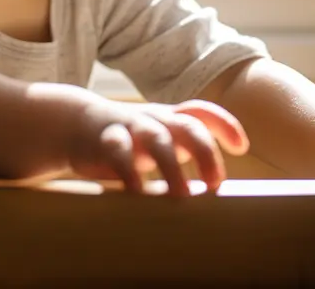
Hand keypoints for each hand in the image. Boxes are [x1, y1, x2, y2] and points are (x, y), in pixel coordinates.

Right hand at [66, 97, 248, 195]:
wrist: (74, 123)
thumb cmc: (127, 141)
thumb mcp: (157, 142)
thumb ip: (181, 157)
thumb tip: (213, 202)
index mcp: (170, 119)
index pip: (201, 112)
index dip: (223, 124)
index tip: (240, 146)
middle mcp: (155, 119)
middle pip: (187, 125)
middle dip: (205, 151)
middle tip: (214, 183)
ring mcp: (130, 126)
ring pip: (157, 138)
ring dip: (172, 167)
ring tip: (182, 196)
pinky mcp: (106, 139)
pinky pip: (119, 152)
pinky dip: (130, 172)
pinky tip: (137, 193)